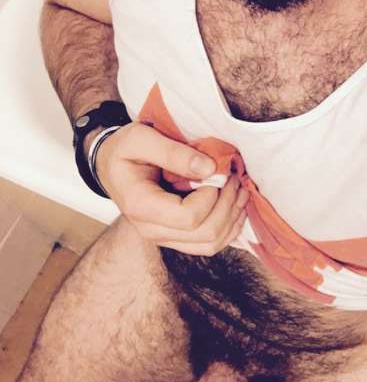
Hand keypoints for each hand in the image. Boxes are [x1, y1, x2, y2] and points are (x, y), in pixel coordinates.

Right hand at [94, 122, 248, 254]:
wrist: (111, 166)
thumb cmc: (124, 150)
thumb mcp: (141, 138)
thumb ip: (173, 152)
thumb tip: (210, 168)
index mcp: (140, 206)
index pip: (189, 217)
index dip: (211, 196)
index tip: (216, 171)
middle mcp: (151, 230)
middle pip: (205, 234)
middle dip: (228, 205)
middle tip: (234, 177)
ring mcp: (164, 237)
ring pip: (211, 243)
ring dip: (233, 217)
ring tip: (239, 189)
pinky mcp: (176, 238)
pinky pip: (210, 244)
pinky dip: (229, 226)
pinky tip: (235, 205)